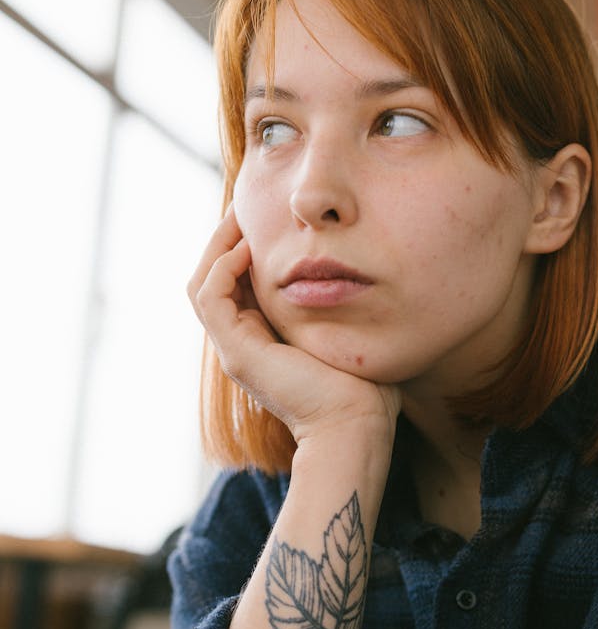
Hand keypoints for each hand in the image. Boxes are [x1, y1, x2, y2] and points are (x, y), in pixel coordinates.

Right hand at [187, 206, 400, 445]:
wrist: (356, 427)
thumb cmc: (364, 385)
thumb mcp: (344, 328)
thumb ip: (335, 301)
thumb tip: (353, 267)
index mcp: (264, 336)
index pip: (238, 279)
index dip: (244, 243)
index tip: (265, 212)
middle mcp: (243, 341)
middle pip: (214, 276)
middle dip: (226, 236)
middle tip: (245, 202)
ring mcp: (235, 348)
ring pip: (203, 283)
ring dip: (218, 245)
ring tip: (240, 216)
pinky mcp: (236, 353)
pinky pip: (210, 297)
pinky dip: (222, 267)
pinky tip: (247, 249)